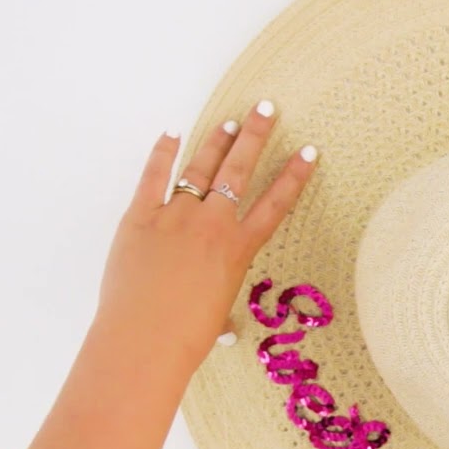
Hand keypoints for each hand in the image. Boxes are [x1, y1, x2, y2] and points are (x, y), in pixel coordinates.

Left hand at [95, 100, 316, 368]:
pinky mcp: (140, 218)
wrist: (144, 340)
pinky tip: (171, 134)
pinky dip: (161, 154)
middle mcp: (211, 224)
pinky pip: (153, 178)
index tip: (308, 151)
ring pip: (200, 168)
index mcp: (237, 250)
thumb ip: (222, 308)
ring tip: (228, 121)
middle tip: (265, 108)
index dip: (293, 176)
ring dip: (215, 142)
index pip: (274, 204)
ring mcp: (174, 217)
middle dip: (254, 135)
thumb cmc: (186, 339)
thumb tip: (225, 327)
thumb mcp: (217, 318)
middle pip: (238, 171)